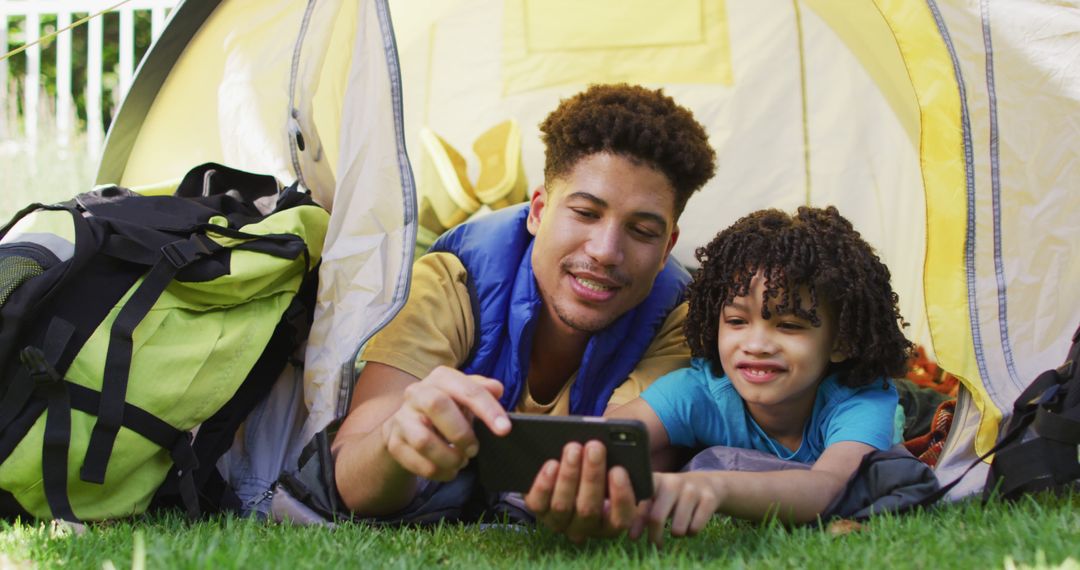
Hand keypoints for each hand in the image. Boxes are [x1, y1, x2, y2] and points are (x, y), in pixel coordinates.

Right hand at [380, 366, 509, 480]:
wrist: (407, 425)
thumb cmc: (446, 409)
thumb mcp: (464, 397)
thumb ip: (481, 391)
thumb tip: (497, 388)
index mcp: (440, 378)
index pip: (466, 389)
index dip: (488, 409)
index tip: (504, 429)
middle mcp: (417, 393)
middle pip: (438, 406)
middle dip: (462, 433)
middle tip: (474, 450)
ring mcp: (402, 418)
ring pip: (424, 441)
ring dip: (449, 458)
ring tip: (461, 461)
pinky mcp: (394, 442)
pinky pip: (418, 463)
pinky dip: (439, 472)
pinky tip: (448, 469)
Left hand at [524, 440, 637, 541]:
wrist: (576, 461)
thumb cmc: (606, 464)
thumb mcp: (627, 467)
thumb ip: (635, 472)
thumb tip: (639, 468)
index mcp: (614, 520)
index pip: (621, 519)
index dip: (620, 496)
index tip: (618, 470)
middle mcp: (588, 527)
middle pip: (589, 509)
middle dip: (592, 476)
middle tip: (595, 447)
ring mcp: (562, 521)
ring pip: (563, 506)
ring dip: (569, 475)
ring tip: (573, 449)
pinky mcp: (541, 511)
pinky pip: (539, 503)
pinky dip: (545, 484)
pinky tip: (552, 464)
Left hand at [630, 472, 722, 545]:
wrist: (706, 483)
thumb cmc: (673, 495)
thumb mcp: (658, 497)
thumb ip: (643, 512)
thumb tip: (632, 535)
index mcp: (657, 480)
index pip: (642, 504)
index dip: (636, 523)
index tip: (633, 537)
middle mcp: (673, 481)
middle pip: (657, 518)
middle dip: (654, 536)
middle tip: (655, 543)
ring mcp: (692, 490)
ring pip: (678, 528)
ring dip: (676, 534)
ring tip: (676, 529)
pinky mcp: (709, 499)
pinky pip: (694, 528)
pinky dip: (691, 532)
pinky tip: (690, 525)